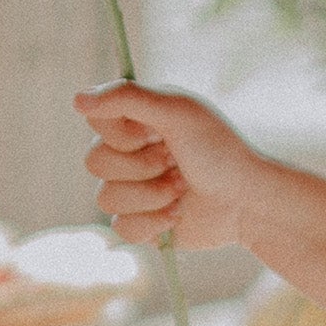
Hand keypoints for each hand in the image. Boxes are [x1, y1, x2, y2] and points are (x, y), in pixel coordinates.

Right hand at [74, 82, 265, 253]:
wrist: (248, 202)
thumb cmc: (220, 151)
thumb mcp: (178, 112)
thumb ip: (127, 98)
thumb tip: (77, 100)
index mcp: (137, 120)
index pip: (95, 120)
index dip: (123, 133)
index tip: (157, 133)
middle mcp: (130, 152)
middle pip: (94, 161)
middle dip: (142, 166)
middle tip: (177, 162)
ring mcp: (133, 189)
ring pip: (105, 198)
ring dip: (151, 195)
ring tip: (182, 188)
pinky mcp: (140, 223)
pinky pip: (120, 227)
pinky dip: (153, 222)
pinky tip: (177, 214)